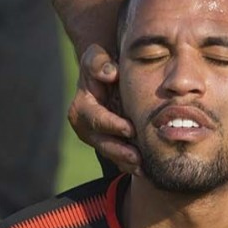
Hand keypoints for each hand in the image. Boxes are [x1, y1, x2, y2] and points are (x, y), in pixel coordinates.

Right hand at [68, 44, 141, 173]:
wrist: (109, 77)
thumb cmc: (103, 65)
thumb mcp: (97, 57)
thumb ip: (98, 62)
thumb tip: (110, 73)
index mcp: (82, 108)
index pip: (95, 119)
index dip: (112, 125)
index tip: (130, 129)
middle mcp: (86, 127)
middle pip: (102, 143)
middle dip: (119, 151)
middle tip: (138, 157)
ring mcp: (97, 139)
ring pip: (111, 154)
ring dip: (125, 162)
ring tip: (143, 168)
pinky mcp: (109, 145)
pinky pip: (118, 159)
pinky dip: (130, 164)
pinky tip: (145, 170)